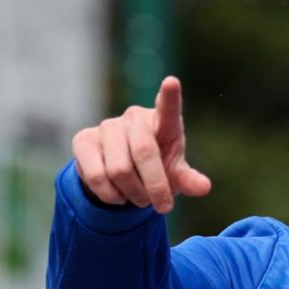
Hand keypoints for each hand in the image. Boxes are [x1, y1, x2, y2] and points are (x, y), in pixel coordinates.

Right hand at [71, 76, 210, 212]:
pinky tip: (117, 195)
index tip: (172, 82)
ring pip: (119, 169)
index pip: (168, 107)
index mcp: (164, 122)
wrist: (123, 175)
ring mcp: (107, 126)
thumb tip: (204, 187)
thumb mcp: (176, 174)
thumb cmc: (158, 168)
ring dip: (133, 194)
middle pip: (144, 152)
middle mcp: (135, 117)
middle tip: (162, 206)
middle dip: (155, 186)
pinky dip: (110, 195)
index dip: (170, 95)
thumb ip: (189, 179)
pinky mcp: (84, 140)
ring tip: (139, 199)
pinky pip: (96, 175)